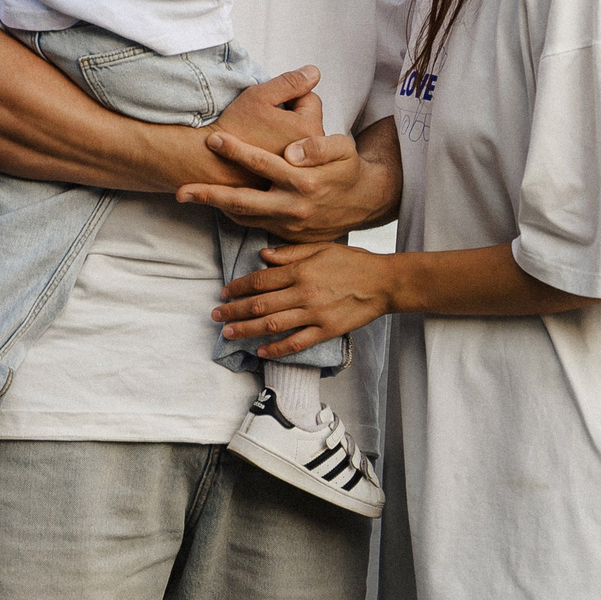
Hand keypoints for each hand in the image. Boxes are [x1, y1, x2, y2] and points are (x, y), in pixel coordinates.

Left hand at [177, 114, 402, 242]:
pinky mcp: (289, 236)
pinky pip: (255, 227)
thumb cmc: (349, 167)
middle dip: (209, 194)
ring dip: (216, 208)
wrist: (366, 201)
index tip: (212, 139)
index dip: (236, 150)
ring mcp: (290, 225)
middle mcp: (294, 206)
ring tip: (191, 197)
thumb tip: (291, 151)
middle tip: (180, 189)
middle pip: (243, 201)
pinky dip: (235, 216)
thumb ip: (318, 146)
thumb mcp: (343, 148)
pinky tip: (220, 205)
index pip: (263, 163)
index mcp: (305, 181)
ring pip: (245, 218)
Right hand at [211, 66, 323, 159]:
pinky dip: (284, 147)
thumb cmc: (234, 127)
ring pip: (302, 136)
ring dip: (288, 130)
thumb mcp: (260, 95)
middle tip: (265, 119)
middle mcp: (312, 151)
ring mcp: (303, 167)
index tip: (268, 104)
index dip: (288, 95)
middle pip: (309, 118)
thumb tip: (314, 72)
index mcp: (309, 128)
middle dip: (292, 113)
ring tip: (263, 134)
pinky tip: (265, 148)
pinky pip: (294, 154)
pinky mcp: (292, 176)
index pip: (311, 98)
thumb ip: (290, 82)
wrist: (214, 161)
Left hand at [214, 244, 395, 359]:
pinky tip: (261, 351)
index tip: (225, 292)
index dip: (239, 287)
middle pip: (260, 304)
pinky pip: (296, 343)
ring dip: (247, 330)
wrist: (384, 282)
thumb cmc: (354, 262)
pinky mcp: (326, 331)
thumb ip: (291, 253)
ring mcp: (315, 314)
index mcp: (301, 270)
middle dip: (234, 310)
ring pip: (273, 324)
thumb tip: (263, 256)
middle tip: (215, 315)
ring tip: (228, 333)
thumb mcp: (322, 248)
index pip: (260, 280)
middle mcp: (304, 293)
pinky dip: (277, 348)